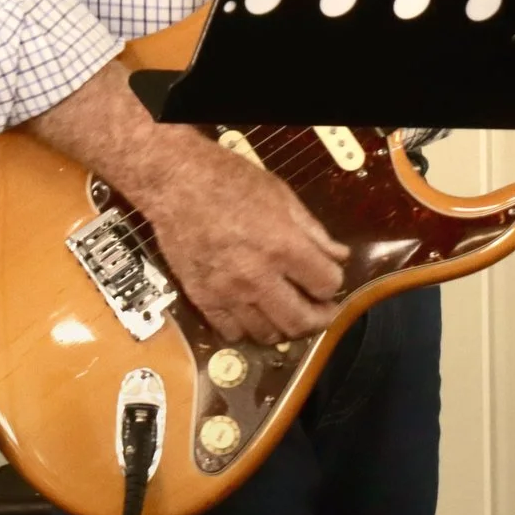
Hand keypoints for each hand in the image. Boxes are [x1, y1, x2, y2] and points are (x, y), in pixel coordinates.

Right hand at [126, 134, 348, 343]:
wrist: (175, 183)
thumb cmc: (230, 180)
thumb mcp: (281, 195)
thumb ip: (312, 230)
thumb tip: (339, 256)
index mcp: (283, 245)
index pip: (326, 284)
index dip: (333, 283)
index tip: (328, 279)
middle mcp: (258, 276)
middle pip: (301, 321)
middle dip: (319, 319)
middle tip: (320, 312)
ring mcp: (228, 293)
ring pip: (268, 335)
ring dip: (284, 328)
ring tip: (286, 312)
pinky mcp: (202, 299)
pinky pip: (231, 333)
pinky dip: (247, 330)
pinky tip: (252, 315)